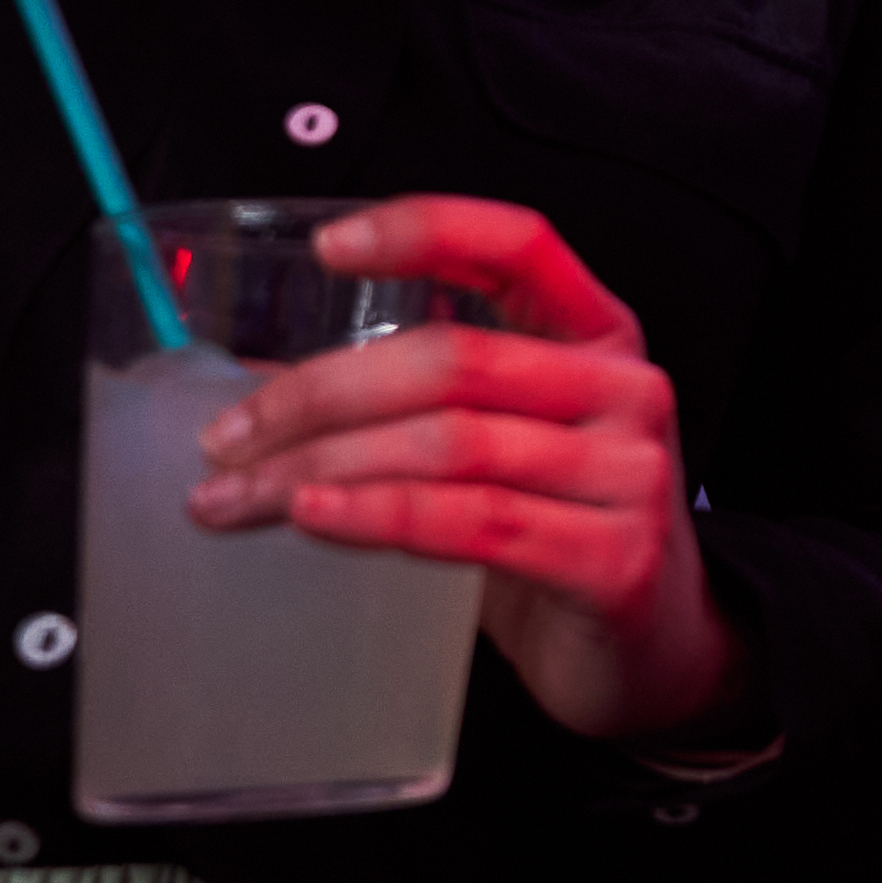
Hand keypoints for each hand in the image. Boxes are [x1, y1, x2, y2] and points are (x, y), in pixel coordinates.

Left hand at [187, 196, 738, 745]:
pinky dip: (379, 516)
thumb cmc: (560, 535)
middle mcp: (628, 389)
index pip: (521, 247)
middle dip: (319, 393)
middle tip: (227, 436)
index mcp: (600, 335)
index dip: (427, 231)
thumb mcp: (505, 446)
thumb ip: (415, 404)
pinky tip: (314, 518)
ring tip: (239, 497)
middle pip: (455, 359)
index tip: (327, 246)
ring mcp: (630, 475)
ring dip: (321, 468)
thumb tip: (253, 387)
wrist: (654, 652)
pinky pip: (474, 524)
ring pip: (450, 446)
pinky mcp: (615, 561)